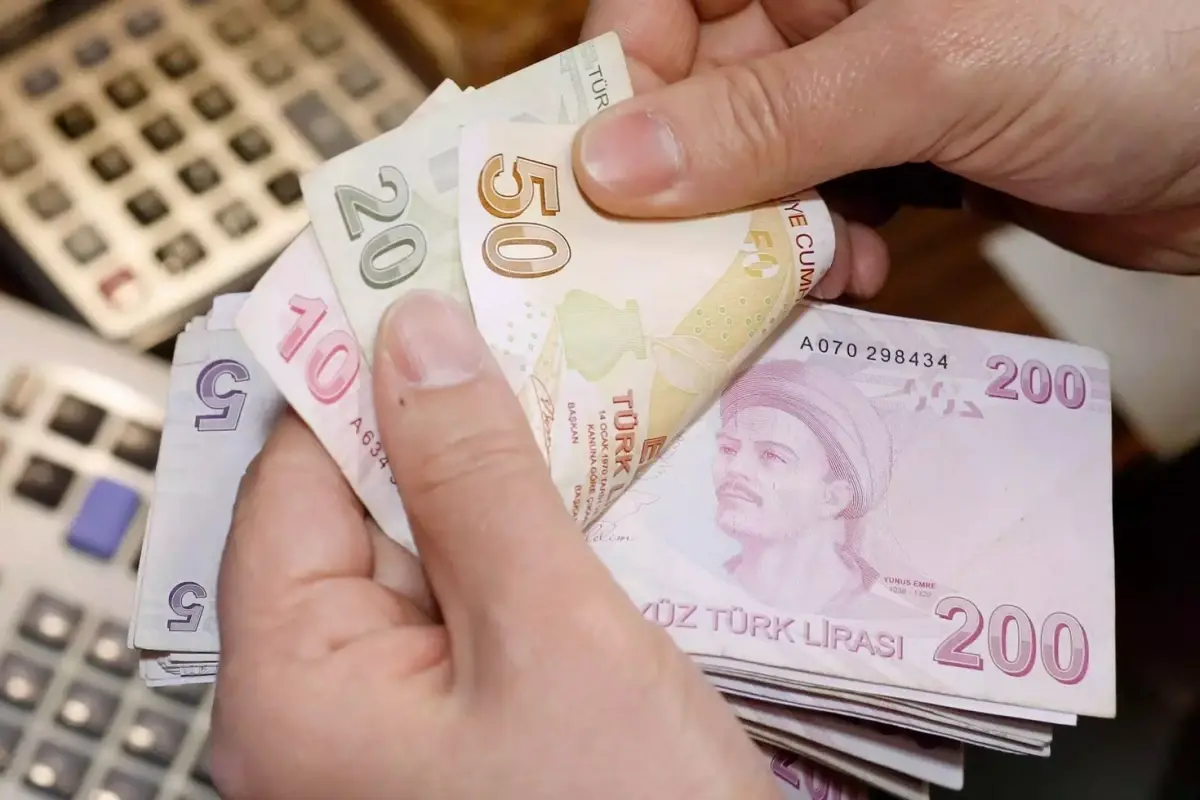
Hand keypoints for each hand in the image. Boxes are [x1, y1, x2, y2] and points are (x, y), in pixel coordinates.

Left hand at [208, 290, 776, 799]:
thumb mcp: (554, 637)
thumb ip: (475, 479)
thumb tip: (415, 338)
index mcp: (292, 689)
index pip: (295, 475)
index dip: (360, 368)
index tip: (430, 281)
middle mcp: (319, 711)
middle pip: (362, 511)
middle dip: (452, 423)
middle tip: (537, 332)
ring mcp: (392, 728)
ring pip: (430, 554)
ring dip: (504, 484)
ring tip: (585, 405)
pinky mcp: (460, 734)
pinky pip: (473, 609)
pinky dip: (529, 549)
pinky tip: (594, 503)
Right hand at [572, 0, 1199, 294]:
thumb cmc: (1130, 41)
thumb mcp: (932, 66)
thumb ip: (770, 117)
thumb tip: (614, 166)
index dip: (621, 77)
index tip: (602, 177)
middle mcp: (825, 7)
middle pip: (696, 95)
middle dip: (689, 186)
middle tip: (681, 266)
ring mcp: (860, 84)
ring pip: (749, 166)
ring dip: (758, 234)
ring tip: (795, 274)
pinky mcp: (896, 153)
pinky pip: (812, 207)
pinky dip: (818, 252)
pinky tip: (851, 274)